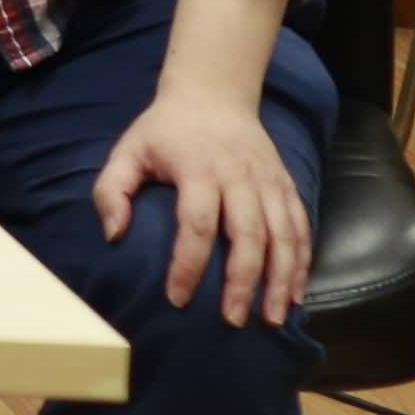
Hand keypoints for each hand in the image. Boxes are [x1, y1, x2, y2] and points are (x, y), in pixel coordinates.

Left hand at [100, 84, 312, 325]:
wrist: (214, 93)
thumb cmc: (165, 130)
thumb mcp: (128, 150)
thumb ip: (112, 190)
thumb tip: (112, 235)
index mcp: (198, 169)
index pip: (196, 224)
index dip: (188, 264)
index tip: (177, 298)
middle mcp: (240, 177)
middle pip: (248, 236)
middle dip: (243, 282)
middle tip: (233, 320)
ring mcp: (269, 182)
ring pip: (283, 236)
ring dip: (281, 280)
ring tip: (273, 319)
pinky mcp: (287, 186)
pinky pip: (301, 228)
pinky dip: (302, 262)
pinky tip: (295, 293)